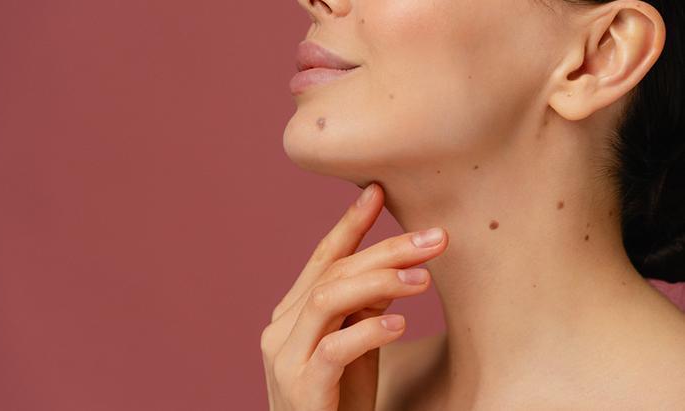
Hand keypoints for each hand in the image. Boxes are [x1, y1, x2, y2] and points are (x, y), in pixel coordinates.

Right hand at [260, 183, 448, 410]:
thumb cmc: (338, 399)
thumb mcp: (356, 345)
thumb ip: (365, 306)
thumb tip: (396, 266)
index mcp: (292, 312)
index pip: (323, 257)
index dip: (351, 223)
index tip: (379, 192)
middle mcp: (281, 327)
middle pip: (333, 272)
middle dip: (386, 249)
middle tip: (435, 237)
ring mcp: (285, 357)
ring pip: (327, 299)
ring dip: (379, 282)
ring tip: (424, 279)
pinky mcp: (300, 388)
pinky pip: (333, 349)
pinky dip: (368, 332)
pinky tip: (400, 325)